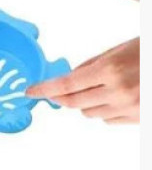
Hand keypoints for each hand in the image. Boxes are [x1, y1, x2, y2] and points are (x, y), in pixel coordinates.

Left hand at [25, 38, 139, 123]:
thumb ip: (92, 64)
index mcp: (109, 70)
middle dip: (60, 98)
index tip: (29, 92)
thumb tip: (69, 77)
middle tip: (53, 92)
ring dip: (84, 103)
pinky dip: (104, 111)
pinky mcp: (139, 120)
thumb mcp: (119, 49)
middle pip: (74, 103)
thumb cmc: (148, 51)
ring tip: (96, 88)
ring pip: (90, 113)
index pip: (66, 85)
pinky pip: (109, 120)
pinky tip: (113, 97)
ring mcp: (130, 109)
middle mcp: (117, 92)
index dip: (44, 90)